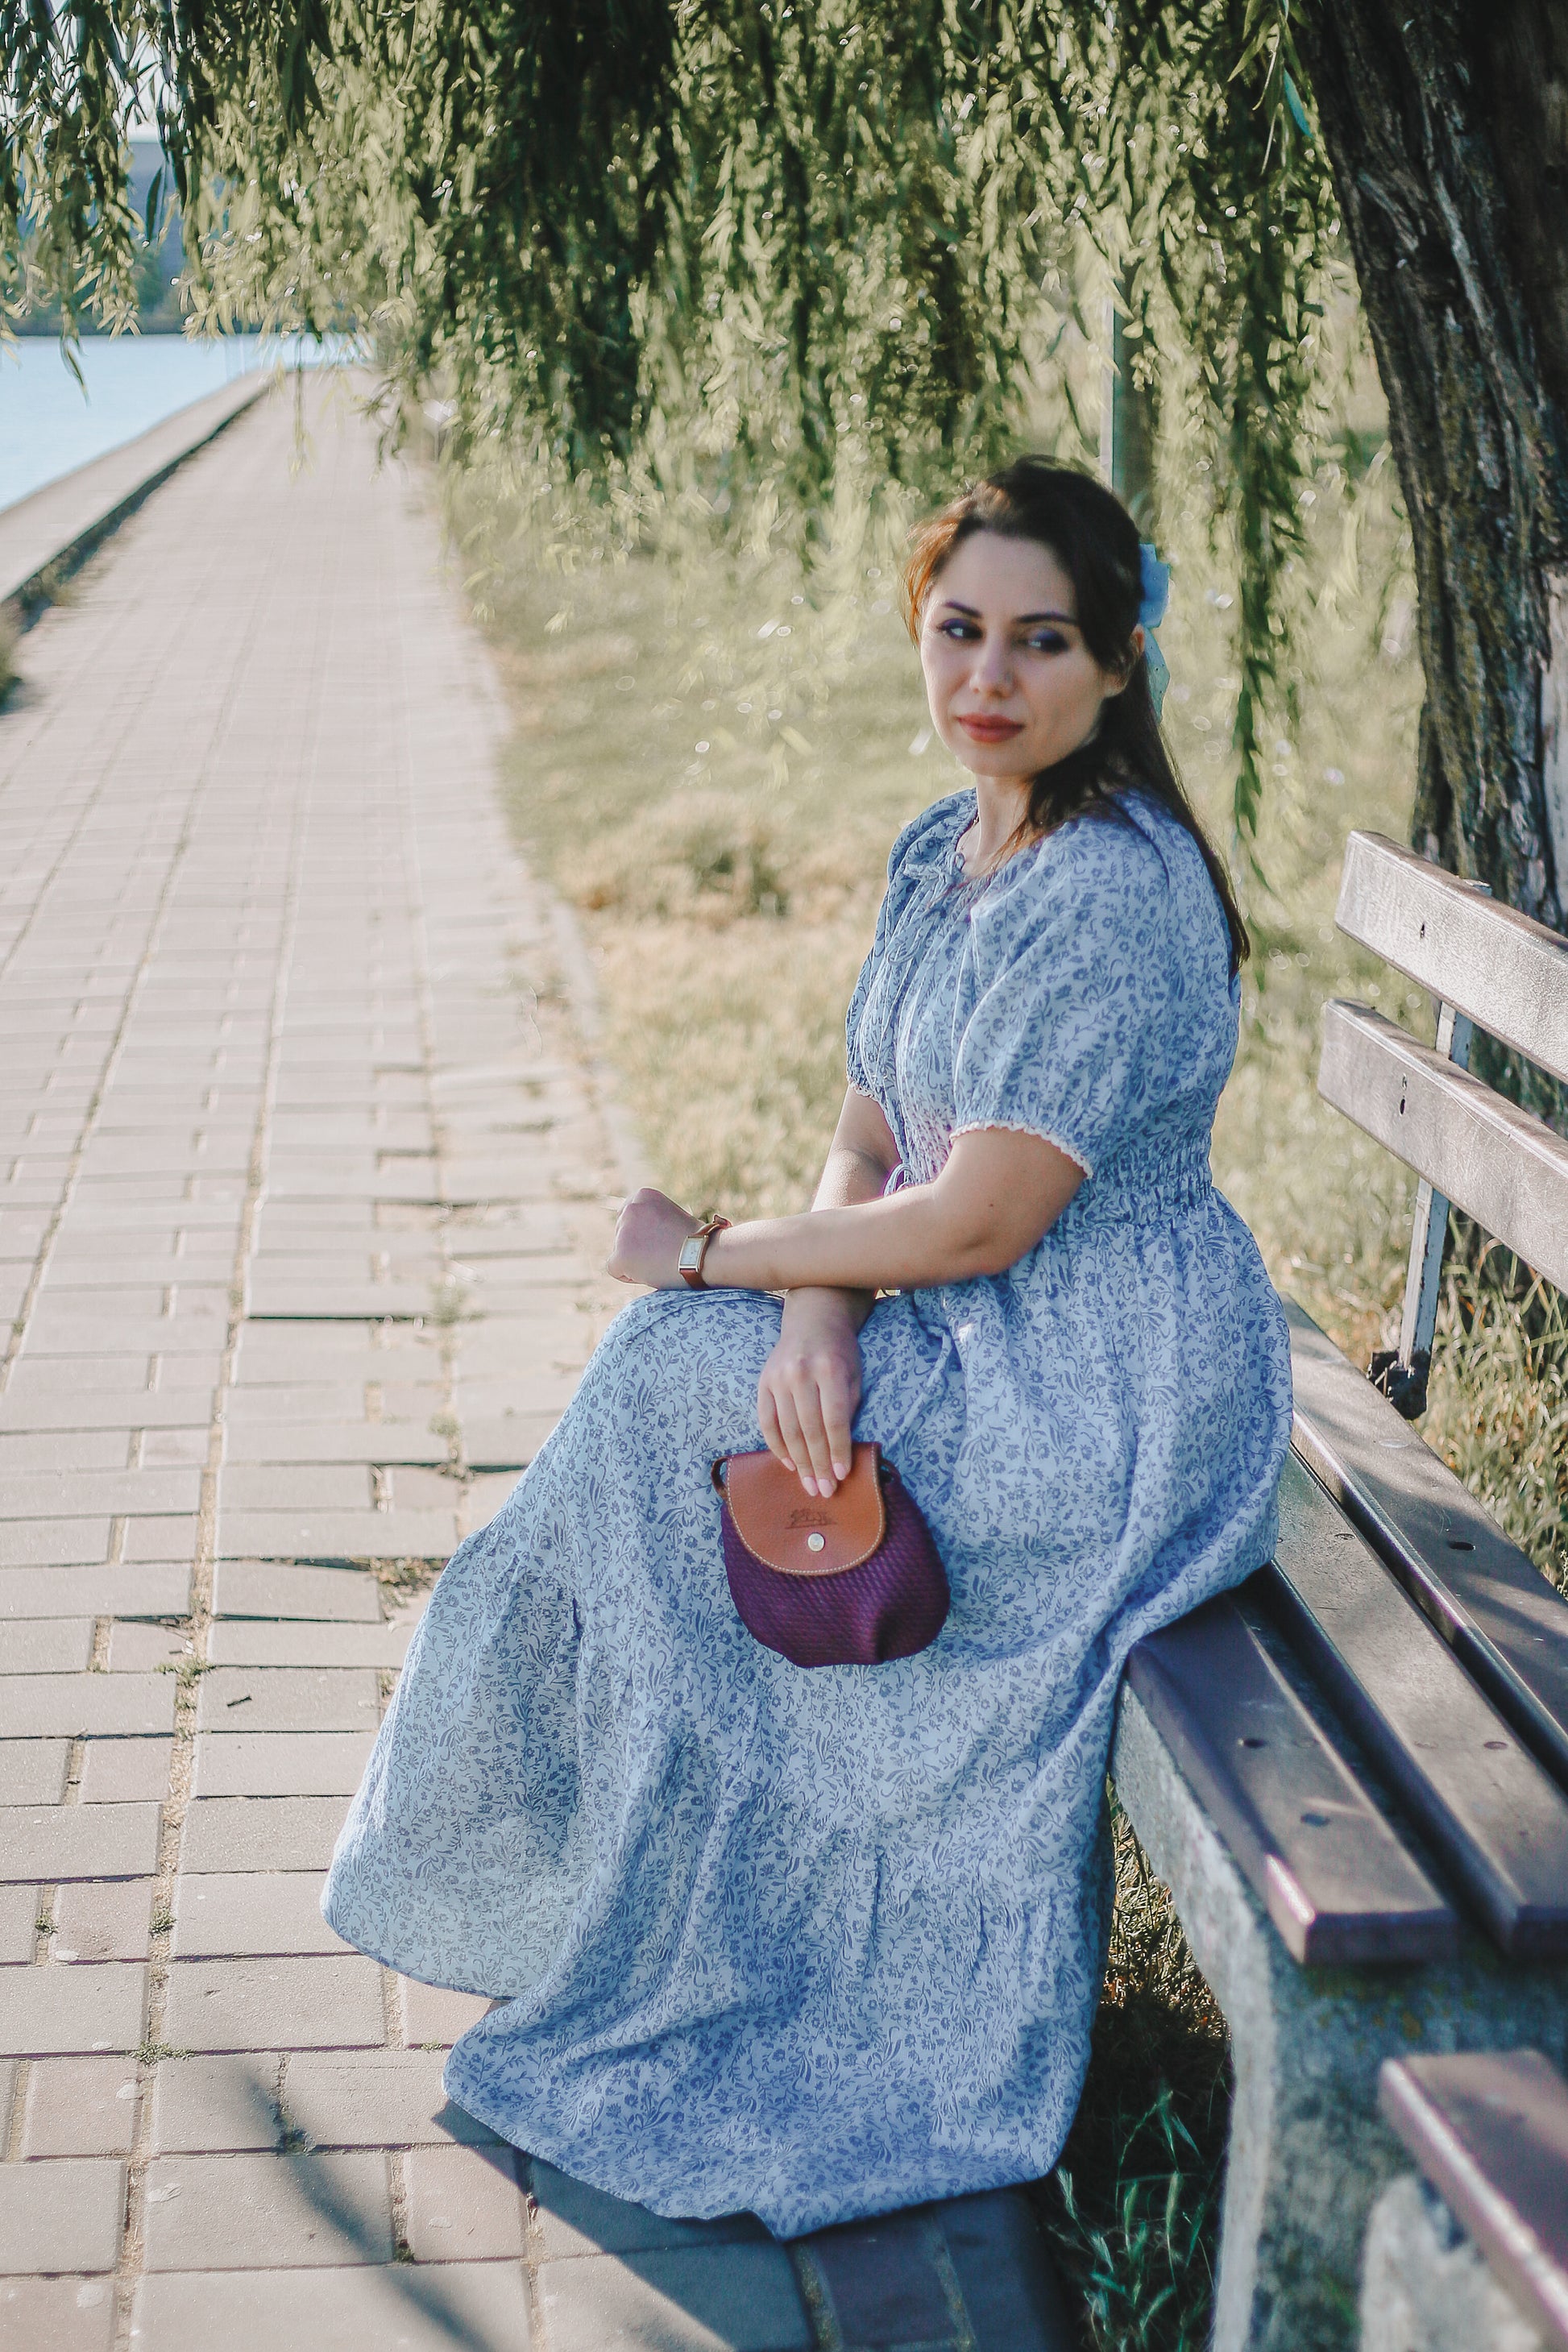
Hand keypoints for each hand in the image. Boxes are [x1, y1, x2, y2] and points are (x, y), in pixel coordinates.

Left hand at [607, 1189, 701, 1287]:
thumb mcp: (672, 1218)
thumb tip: (639, 1236)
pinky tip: (651, 1271)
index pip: (628, 1218)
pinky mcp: (621, 1254)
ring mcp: (623, 1231)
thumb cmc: (697, 1241)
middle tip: (663, 1253)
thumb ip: (652, 1221)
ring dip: (636, 1261)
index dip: (643, 1234)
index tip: (660, 1240)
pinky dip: (629, 1276)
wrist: (706, 1254)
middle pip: (621, 1235)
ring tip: (662, 1261)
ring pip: (620, 1252)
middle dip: (637, 1247)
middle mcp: (630, 1208)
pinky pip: (614, 1269)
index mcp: (643, 1195)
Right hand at [757, 1290, 863, 1494]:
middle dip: (818, 1464)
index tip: (842, 1475)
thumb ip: (846, 1409)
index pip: (834, 1419)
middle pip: (809, 1428)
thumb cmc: (840, 1353)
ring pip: (787, 1429)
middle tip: (825, 1490)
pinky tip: (789, 1464)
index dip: (838, 1450)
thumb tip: (839, 1452)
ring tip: (809, 1485)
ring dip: (799, 1462)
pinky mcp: (763, 1382)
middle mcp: (800, 1372)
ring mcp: (778, 1377)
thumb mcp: (853, 1375)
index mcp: (829, 1369)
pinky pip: (766, 1421)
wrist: (813, 1320)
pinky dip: (777, 1446)